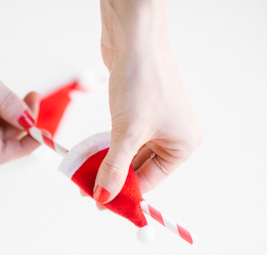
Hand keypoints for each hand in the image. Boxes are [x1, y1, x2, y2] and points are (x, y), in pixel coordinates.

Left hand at [93, 0, 202, 204]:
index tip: (101, 203)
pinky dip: (105, 148)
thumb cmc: (142, 81)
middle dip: (112, 179)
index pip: (150, 181)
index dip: (124, 194)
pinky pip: (120, 139)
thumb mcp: (128, 132)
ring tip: (83, 177)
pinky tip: (89, 158)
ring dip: (106, 165)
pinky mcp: (137, 112)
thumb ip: (115, 168)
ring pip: (127, 155)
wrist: (134, 38)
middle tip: (88, 191)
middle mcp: (172, 135)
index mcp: (182, 144)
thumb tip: (104, 196)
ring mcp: (154, 123)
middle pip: (138, 169)